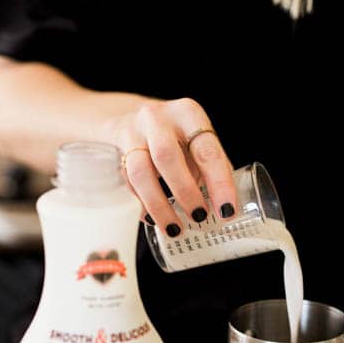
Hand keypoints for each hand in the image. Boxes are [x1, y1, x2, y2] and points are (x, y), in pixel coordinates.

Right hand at [101, 98, 236, 234]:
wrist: (133, 120)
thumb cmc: (176, 137)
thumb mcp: (197, 143)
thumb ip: (210, 171)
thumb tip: (222, 209)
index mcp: (188, 114)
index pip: (207, 150)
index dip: (219, 183)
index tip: (227, 210)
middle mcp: (158, 119)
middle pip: (167, 156)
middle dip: (185, 191)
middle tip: (198, 216)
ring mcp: (133, 133)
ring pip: (140, 172)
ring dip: (159, 205)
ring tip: (174, 228)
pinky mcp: (116, 151)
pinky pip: (127, 183)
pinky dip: (141, 205)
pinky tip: (153, 219)